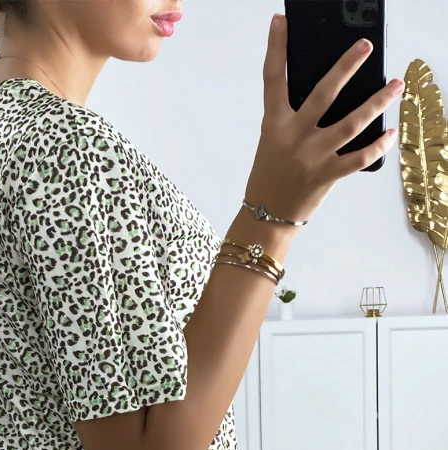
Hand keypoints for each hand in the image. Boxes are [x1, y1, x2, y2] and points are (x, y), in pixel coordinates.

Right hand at [245, 14, 403, 223]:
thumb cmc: (270, 176)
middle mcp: (293, 137)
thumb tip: (329, 92)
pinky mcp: (326, 176)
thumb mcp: (274, 142)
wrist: (266, 216)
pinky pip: (359, 158)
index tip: (281, 21)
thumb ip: (294, 118)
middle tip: (366, 46)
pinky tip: (390, 132)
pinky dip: (378, 145)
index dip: (276, 48)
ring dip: (377, 102)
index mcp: (274, 125)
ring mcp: (311, 157)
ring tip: (396, 85)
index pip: (272, 79)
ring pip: (351, 123)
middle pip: (323, 94)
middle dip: (346, 66)